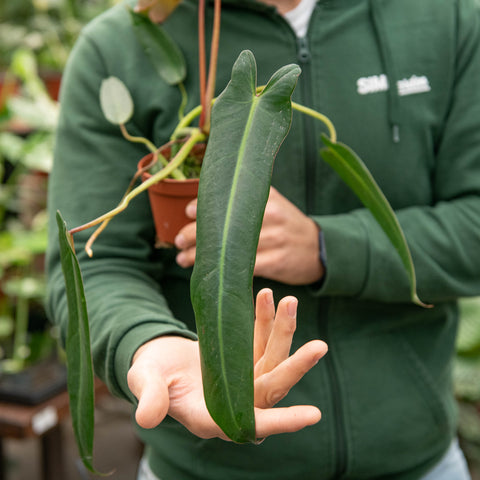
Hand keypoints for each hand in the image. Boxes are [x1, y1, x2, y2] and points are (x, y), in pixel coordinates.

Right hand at [127, 289, 327, 439]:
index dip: (282, 421)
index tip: (313, 415)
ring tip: (289, 301)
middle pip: (272, 387)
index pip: (252, 422)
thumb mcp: (145, 381)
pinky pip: (260, 341)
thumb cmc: (149, 374)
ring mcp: (242, 379)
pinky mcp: (243, 359)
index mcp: (213, 416)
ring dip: (282, 331)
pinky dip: (265, 321)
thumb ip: (150, 397)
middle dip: (295, 366)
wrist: (155, 358)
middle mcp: (235, 401)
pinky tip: (267, 298)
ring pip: (272, 359)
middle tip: (319, 346)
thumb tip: (146, 418)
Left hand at [174, 187, 323, 284]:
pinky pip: (244, 266)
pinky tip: (209, 273)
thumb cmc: (288, 226)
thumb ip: (247, 200)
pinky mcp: (277, 261)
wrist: (319, 249)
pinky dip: (223, 270)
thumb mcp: (274, 204)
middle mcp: (271, 214)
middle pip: (226, 222)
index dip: (205, 205)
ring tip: (183, 259)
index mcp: (268, 197)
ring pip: (230, 246)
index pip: (230, 197)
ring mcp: (275, 238)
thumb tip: (206, 203)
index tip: (188, 213)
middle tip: (177, 240)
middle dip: (196, 232)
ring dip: (201, 255)